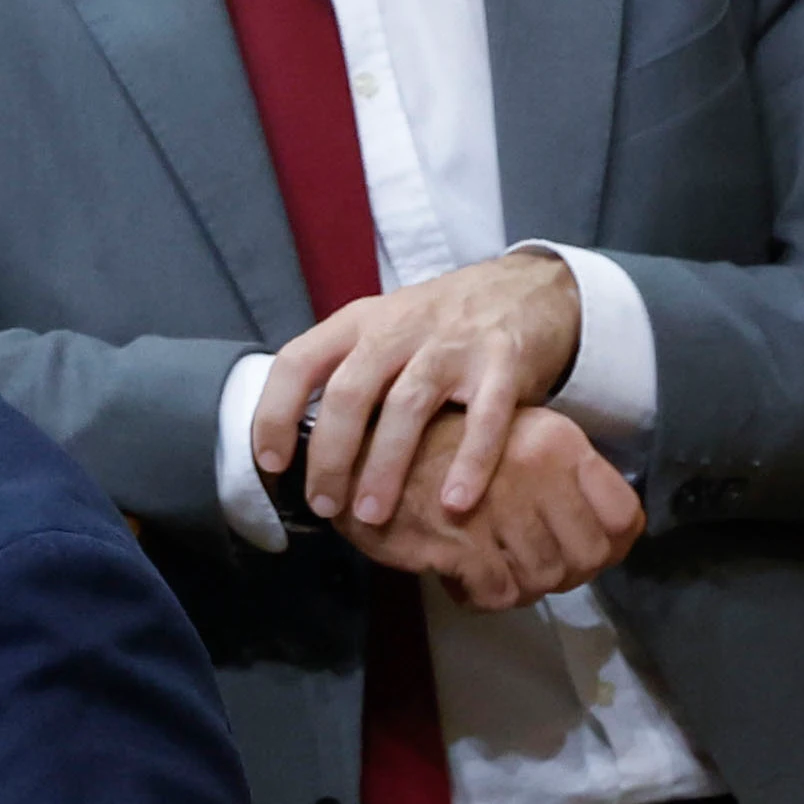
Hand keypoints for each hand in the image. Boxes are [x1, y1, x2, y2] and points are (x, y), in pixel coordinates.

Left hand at [253, 249, 580, 530]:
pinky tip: (454, 502)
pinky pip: (484, 418)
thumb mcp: (384, 328)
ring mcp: (453, 344)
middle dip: (330, 457)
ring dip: (385, 467)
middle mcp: (399, 329)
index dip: (274, 413)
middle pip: (349, 394)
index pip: (297, 362)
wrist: (530, 287)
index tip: (272, 463)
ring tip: (373, 516)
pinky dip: (469, 462)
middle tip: (325, 506)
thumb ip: (346, 372)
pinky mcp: (504, 363)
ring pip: (407, 407)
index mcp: (358, 323)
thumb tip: (298, 444)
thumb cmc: (442, 323)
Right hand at [333, 403, 640, 610]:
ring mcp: (498, 506)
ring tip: (491, 574)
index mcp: (559, 443)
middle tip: (531, 571)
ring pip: (543, 578)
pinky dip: (480, 596)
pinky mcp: (458, 539)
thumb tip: (605, 535)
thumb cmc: (439, 447)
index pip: (625, 516)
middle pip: (588, 556)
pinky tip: (459, 579)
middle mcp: (537, 471)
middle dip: (564, 575)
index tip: (582, 555)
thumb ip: (561, 479)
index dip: (610, 547)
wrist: (359, 444)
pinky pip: (497, 592)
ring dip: (520, 588)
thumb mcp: (513, 440)